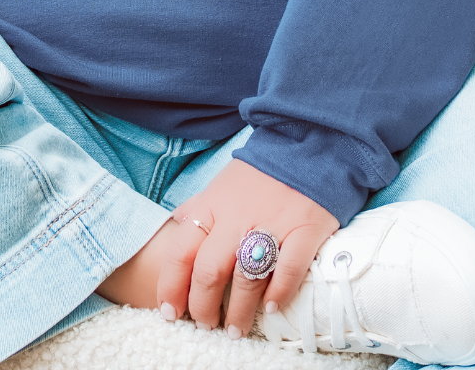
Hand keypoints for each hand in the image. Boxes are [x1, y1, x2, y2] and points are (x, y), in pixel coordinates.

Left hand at [158, 159, 337, 337]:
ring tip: (235, 329)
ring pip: (246, 278)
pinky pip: (289, 269)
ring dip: (238, 312)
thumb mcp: (220, 185)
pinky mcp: (304, 230)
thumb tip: (176, 222)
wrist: (304, 145)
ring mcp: (271, 225)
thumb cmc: (259, 173)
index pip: (181, 252)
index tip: (170, 311)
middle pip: (210, 271)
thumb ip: (199, 207)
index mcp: (212, 206)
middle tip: (204, 324)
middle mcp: (237, 218)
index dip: (171, 287)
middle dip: (202, 307)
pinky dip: (279, 293)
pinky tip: (271, 308)